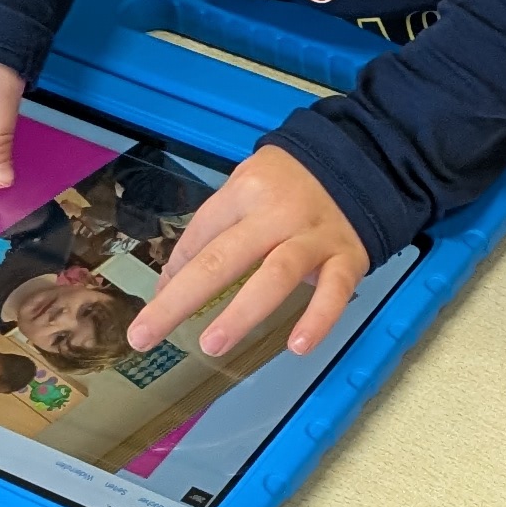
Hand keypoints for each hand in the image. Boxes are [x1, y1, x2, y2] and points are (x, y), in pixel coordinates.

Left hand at [125, 142, 368, 359]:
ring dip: (242, 312)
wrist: (360, 160)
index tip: (151, 316)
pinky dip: (319, 319)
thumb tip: (170, 282)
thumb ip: (212, 230)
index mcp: (245, 191)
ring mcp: (314, 236)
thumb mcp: (246, 187)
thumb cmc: (290, 183)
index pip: (201, 237)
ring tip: (212, 345)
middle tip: (144, 336)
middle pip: (223, 258)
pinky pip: (334, 291)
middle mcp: (277, 213)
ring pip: (275, 275)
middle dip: (179, 299)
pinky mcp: (348, 256)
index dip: (174, 276)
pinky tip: (298, 346)